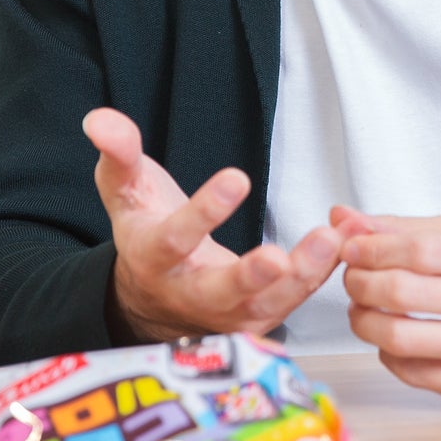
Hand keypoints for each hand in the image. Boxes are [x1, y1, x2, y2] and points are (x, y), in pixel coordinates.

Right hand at [84, 107, 342, 341]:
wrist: (153, 294)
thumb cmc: (145, 229)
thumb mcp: (125, 189)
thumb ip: (118, 154)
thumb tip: (99, 120)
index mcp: (152, 258)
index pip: (174, 240)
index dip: (204, 212)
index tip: (237, 178)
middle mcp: (188, 295)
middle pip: (218, 294)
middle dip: (248, 277)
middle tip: (277, 257)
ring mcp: (224, 314)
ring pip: (264, 307)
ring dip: (300, 277)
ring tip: (329, 241)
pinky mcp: (256, 319)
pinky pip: (291, 303)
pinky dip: (318, 276)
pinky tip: (341, 242)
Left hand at [333, 207, 440, 406]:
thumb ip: (405, 229)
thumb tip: (343, 218)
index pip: (420, 250)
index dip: (372, 249)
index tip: (350, 248)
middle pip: (405, 294)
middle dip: (361, 284)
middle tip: (352, 279)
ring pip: (404, 339)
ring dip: (365, 323)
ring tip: (362, 310)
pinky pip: (417, 375)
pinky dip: (389, 356)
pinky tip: (391, 340)